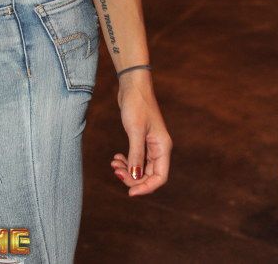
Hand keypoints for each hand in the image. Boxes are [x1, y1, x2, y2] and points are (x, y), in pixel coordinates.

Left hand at [110, 78, 171, 195]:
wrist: (132, 86)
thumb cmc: (137, 105)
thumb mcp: (135, 131)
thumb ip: (136, 155)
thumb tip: (135, 178)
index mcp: (163, 147)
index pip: (159, 177)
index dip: (145, 187)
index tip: (130, 192)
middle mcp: (159, 148)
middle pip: (149, 174)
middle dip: (132, 177)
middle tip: (116, 171)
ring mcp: (150, 144)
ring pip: (141, 167)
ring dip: (128, 170)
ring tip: (114, 164)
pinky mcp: (141, 139)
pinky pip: (136, 158)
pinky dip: (127, 161)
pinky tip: (116, 157)